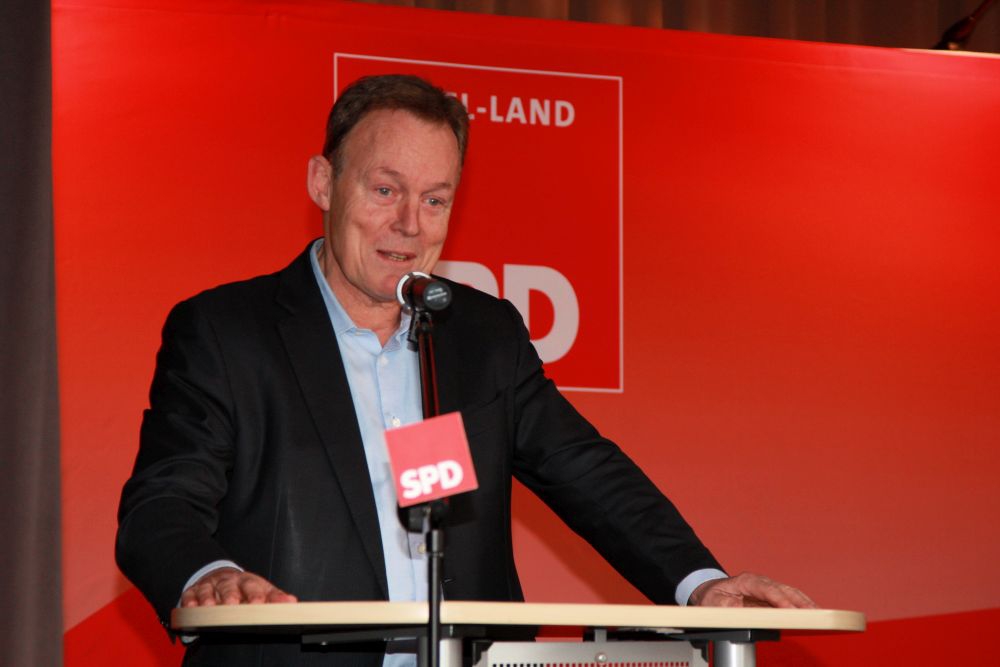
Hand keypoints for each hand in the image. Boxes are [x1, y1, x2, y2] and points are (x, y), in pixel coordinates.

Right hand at [180, 567, 297, 606]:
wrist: (220, 575)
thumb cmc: (244, 588)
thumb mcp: (261, 590)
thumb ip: (275, 597)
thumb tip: (291, 602)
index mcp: (248, 581)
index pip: (254, 586)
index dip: (257, 594)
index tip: (259, 603)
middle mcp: (229, 582)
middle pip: (230, 586)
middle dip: (231, 595)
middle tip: (233, 604)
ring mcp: (211, 585)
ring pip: (209, 589)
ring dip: (209, 598)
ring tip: (210, 606)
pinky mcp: (194, 590)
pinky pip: (190, 594)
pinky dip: (190, 600)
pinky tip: (190, 607)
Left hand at [689, 572, 815, 608]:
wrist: (712, 592)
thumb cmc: (713, 597)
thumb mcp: (713, 602)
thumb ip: (726, 606)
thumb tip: (740, 609)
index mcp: (746, 581)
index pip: (767, 588)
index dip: (779, 599)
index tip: (789, 609)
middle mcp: (760, 582)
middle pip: (783, 590)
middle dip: (799, 601)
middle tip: (813, 613)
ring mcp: (768, 589)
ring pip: (790, 594)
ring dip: (805, 603)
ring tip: (819, 614)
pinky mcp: (772, 598)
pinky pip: (790, 600)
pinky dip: (802, 606)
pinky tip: (812, 613)